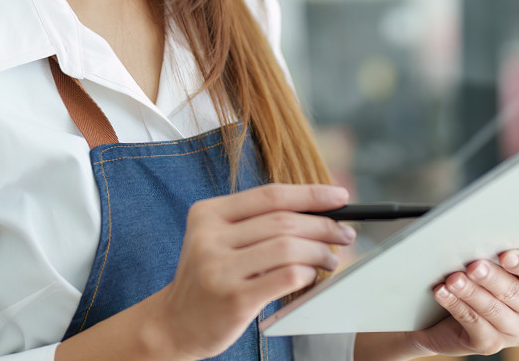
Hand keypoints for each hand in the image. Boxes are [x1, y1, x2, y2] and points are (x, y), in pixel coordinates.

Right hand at [149, 183, 353, 359]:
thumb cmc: (208, 279)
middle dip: (324, 226)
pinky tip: (310, 277)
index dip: (311, 194)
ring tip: (330, 260)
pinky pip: (286, 277)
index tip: (341, 196)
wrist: (174, 324)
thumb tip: (318, 210)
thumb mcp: (218, 240)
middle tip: (344, 235)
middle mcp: (209, 237)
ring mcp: (219, 269)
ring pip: (289, 248)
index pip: (270, 195)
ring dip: (320, 252)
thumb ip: (257, 223)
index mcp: (208, 214)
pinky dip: (307, 273)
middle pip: (284, 221)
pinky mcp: (234, 298)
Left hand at [406, 250, 518, 356]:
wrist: (447, 316)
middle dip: (492, 278)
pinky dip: (456, 305)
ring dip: (470, 292)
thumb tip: (475, 241)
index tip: (505, 256)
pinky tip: (443, 293)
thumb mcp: (487, 265)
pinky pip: (473, 323)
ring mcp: (514, 331)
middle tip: (473, 266)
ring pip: (492, 309)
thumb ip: (490, 255)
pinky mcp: (491, 344)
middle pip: (513, 292)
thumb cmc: (475, 280)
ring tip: (453, 280)